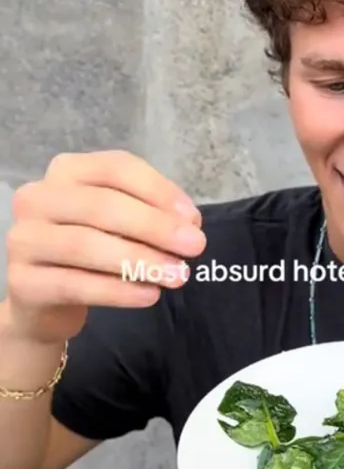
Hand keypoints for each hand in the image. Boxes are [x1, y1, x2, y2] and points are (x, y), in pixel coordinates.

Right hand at [5, 150, 205, 342]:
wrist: (44, 301)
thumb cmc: (91, 251)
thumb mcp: (120, 225)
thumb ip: (150, 215)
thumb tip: (188, 224)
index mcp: (66, 171)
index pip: (116, 168)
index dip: (158, 190)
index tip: (194, 218)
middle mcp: (38, 198)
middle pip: (102, 206)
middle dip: (155, 226)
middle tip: (195, 247)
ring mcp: (25, 239)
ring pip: (86, 246)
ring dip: (140, 260)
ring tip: (178, 275)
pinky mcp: (23, 282)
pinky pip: (75, 284)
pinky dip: (117, 290)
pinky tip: (148, 295)